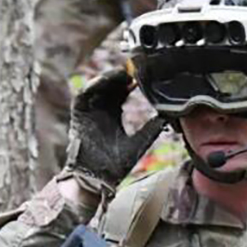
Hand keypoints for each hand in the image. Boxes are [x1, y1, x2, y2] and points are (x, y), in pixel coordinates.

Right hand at [64, 68, 164, 187]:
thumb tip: (168, 118)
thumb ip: (151, 129)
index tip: (146, 73)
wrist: (95, 179)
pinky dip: (93, 86)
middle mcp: (102, 109)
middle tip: (137, 67)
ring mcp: (90, 111)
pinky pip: (84, 95)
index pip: (124, 91)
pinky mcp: (79, 114)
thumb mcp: (138, 143)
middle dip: (123, 75)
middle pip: (112, 85)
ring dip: (110, 78)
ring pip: (98, 87)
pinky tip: (105, 82)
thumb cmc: (114, 165)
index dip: (134, 81)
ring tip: (124, 72)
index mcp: (115, 113)